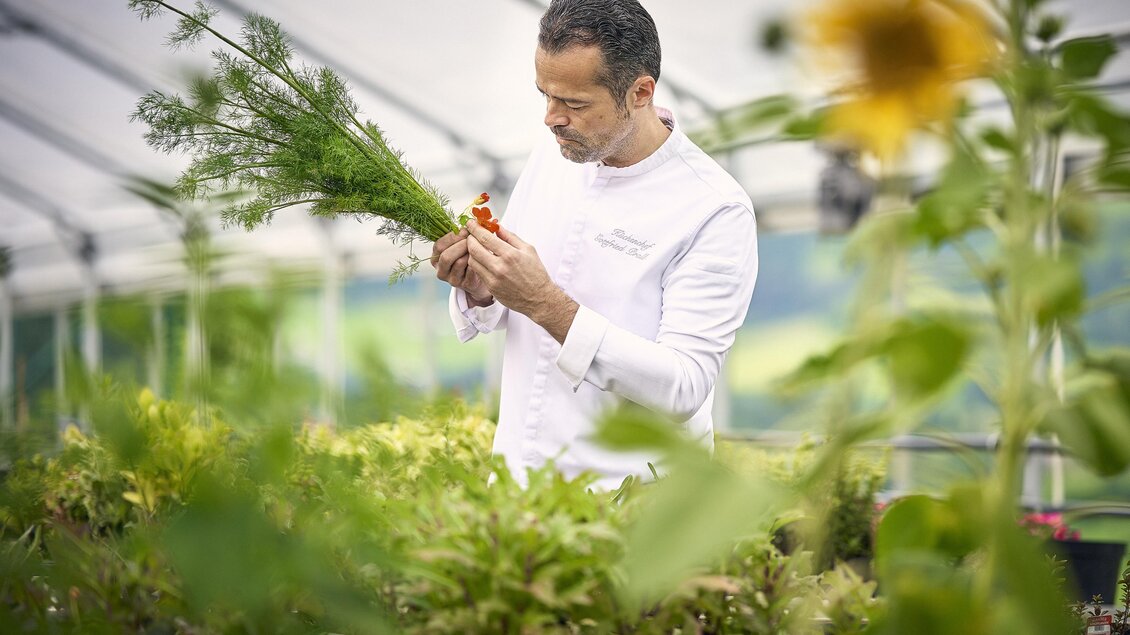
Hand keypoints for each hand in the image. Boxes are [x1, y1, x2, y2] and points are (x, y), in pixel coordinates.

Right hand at [431, 228, 491, 303]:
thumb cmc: (469, 254)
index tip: (465, 230)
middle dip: (461, 245)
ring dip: (470, 252)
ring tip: (478, 247)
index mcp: (436, 257)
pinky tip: (482, 257)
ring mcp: (451, 279)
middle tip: (472, 238)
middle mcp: (441, 269)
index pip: (439, 245)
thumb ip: (461, 233)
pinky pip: (471, 271)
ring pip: (459, 263)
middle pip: (446, 256)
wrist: (481, 273)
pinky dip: (477, 262)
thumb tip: (471, 222)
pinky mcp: (464, 285)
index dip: (452, 236)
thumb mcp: (461, 243)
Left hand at [465, 222, 577, 341]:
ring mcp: (493, 279)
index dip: (475, 228)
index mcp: (510, 254)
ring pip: (472, 261)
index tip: (471, 223)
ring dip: (472, 252)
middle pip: (473, 248)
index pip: (485, 238)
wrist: (539, 298)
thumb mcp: (528, 250)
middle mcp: (500, 267)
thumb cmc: (536, 273)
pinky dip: (477, 264)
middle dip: (470, 238)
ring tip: (477, 247)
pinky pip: (477, 272)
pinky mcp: (491, 288)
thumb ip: (510, 237)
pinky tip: (482, 260)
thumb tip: (497, 227)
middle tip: (471, 234)